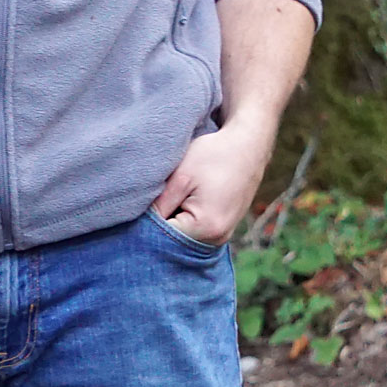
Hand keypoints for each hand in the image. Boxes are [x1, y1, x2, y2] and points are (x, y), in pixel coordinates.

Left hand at [153, 121, 272, 245]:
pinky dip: (187, 220)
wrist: (248, 144)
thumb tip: (141, 225)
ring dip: (175, 221)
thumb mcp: (181, 177)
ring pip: (187, 236)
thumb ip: (159, 205)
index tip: (138, 209)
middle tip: (150, 203)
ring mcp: (224, 234)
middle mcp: (218, 237)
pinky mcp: (226, 227)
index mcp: (206, 227)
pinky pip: (198, 231)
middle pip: (176, 241)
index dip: (147, 224)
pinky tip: (184, 201)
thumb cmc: (214, 155)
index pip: (163, 238)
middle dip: (160, 226)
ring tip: (171, 198)